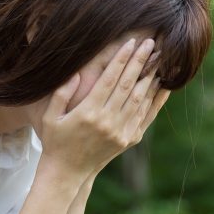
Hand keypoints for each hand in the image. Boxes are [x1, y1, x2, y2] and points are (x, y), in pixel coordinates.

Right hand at [38, 37, 169, 178]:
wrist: (68, 171)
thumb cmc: (56, 140)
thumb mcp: (51, 116)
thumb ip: (61, 93)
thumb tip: (77, 72)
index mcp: (88, 112)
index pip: (110, 79)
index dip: (121, 59)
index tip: (131, 42)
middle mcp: (107, 121)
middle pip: (128, 85)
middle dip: (140, 61)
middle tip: (151, 43)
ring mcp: (120, 131)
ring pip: (140, 98)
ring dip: (151, 76)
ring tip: (159, 58)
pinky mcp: (129, 139)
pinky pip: (146, 115)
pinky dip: (156, 99)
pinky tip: (162, 85)